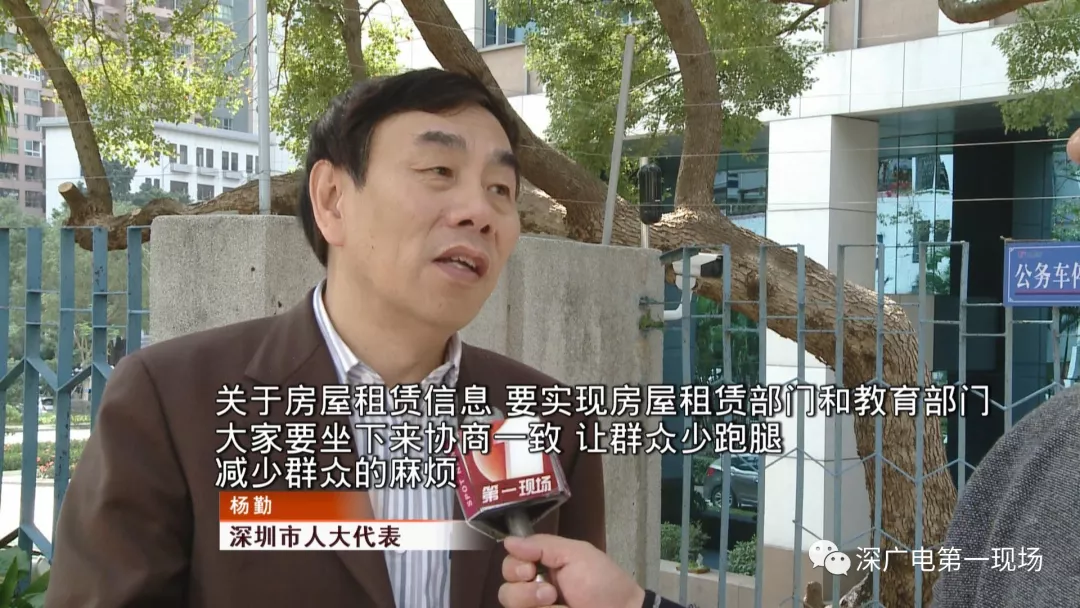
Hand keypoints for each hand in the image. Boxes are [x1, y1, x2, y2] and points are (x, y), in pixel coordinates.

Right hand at [497, 534, 645, 607]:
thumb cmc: (603, 583)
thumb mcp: (576, 554)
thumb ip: (542, 545)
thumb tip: (508, 540)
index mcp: (543, 566)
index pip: (511, 563)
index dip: (514, 565)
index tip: (529, 568)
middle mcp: (535, 589)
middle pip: (506, 588)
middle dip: (523, 589)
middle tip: (549, 591)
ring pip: (510, 604)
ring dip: (529, 602)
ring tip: (554, 602)